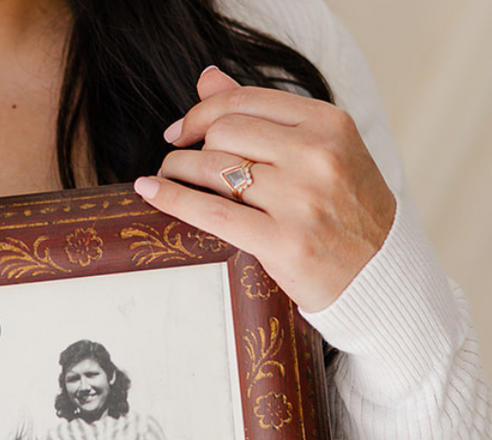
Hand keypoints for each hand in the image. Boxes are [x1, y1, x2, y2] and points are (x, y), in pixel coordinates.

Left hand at [134, 66, 395, 311]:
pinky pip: (210, 212)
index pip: (246, 100)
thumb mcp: (322, 152)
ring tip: (166, 179)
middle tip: (176, 164)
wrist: (378, 274)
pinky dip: (171, 198)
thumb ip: (265, 115)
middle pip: (224, 132)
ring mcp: (301, 199)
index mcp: (329, 125)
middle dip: (191, 146)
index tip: (182, 131)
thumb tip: (208, 78)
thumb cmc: (344, 211)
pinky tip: (148, 191)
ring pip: (213, 168)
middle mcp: (317, 156)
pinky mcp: (282, 241)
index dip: (202, 111)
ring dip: (176, 171)